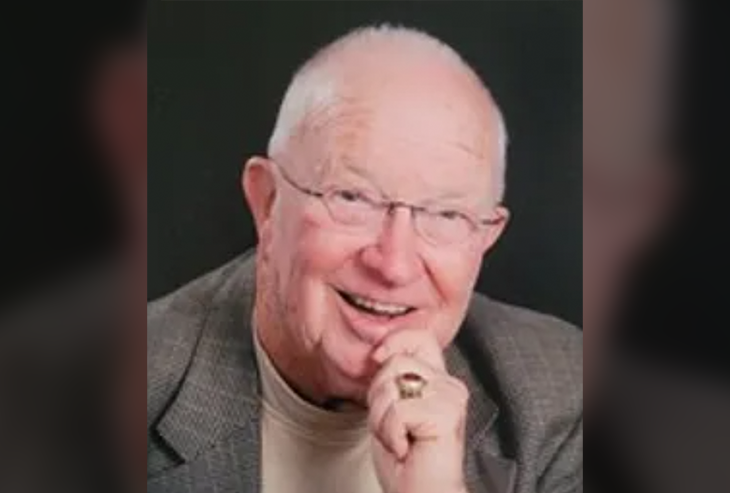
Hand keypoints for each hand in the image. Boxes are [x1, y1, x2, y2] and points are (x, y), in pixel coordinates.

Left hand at [367, 329, 469, 492]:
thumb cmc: (407, 460)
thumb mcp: (391, 408)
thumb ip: (391, 378)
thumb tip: (378, 352)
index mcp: (438, 379)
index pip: (418, 336)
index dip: (392, 342)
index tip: (377, 362)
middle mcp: (449, 384)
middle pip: (396, 360)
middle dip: (378, 395)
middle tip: (393, 425)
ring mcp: (450, 398)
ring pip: (392, 384)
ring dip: (382, 418)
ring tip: (400, 437)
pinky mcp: (447, 414)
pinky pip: (397, 410)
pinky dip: (390, 433)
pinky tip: (406, 447)